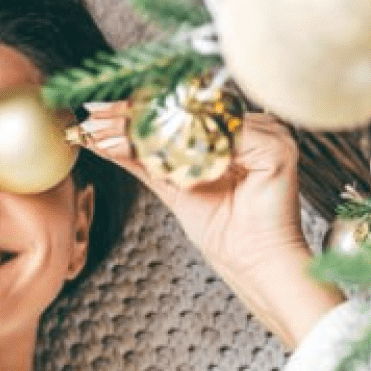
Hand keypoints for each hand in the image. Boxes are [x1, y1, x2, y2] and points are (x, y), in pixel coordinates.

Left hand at [81, 102, 344, 347]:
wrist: (250, 263)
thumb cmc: (222, 230)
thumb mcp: (169, 186)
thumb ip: (142, 159)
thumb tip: (102, 137)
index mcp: (231, 131)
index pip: (180, 108)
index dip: (137, 109)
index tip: (96, 112)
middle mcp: (252, 126)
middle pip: (187, 108)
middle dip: (135, 113)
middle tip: (93, 117)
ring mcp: (268, 134)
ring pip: (200, 120)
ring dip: (152, 126)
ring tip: (107, 132)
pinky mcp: (277, 149)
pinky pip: (225, 139)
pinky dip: (189, 145)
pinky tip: (153, 150)